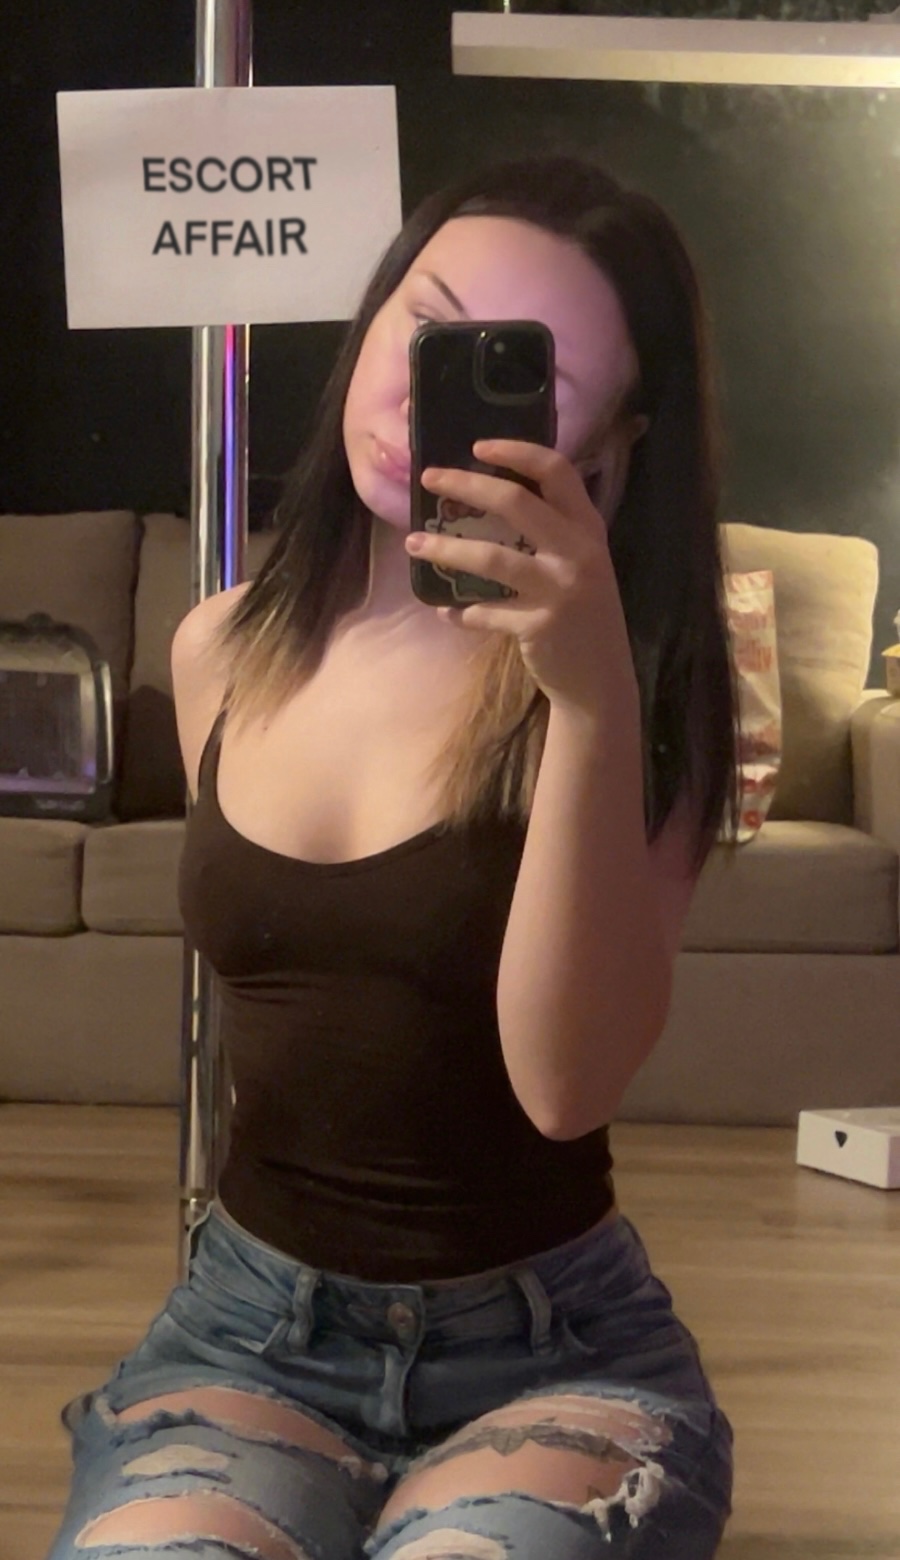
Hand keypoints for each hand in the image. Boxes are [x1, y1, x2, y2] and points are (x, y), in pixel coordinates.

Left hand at [405, 438, 635, 714]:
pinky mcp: (538, 625)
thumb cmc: (584, 616)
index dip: (517, 452)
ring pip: (492, 557)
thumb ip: (552, 533)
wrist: (600, 681)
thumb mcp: (581, 564)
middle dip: (466, 484)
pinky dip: (460, 612)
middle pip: (516, 503)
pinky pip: (485, 612)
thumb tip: (490, 500)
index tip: (478, 445)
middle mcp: (578, 552)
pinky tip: (445, 611)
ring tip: (414, 543)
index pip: (557, 471)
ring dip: (446, 549)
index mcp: (588, 528)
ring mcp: (559, 589)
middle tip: (429, 478)